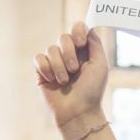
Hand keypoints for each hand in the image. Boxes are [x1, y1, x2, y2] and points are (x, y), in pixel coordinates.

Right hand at [35, 22, 109, 139]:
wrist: (77, 112)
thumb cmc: (91, 91)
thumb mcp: (100, 66)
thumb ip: (95, 45)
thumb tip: (89, 27)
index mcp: (84, 52)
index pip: (78, 28)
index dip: (77, 30)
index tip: (81, 42)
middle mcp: (69, 55)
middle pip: (63, 37)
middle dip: (68, 53)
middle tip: (75, 70)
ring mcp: (55, 63)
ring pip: (51, 49)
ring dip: (59, 66)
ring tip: (64, 82)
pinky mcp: (42, 72)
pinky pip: (39, 59)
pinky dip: (46, 69)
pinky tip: (52, 81)